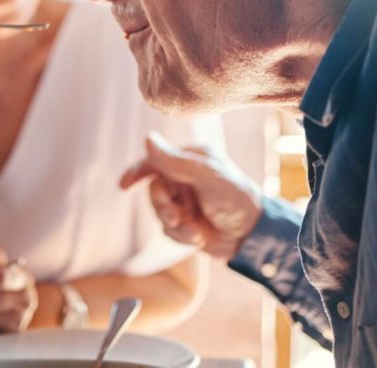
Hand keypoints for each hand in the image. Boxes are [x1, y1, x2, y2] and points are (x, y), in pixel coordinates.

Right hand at [121, 131, 263, 259]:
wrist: (253, 236)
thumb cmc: (236, 198)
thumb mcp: (207, 176)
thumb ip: (176, 161)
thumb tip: (148, 140)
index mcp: (191, 160)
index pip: (156, 161)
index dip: (137, 172)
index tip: (124, 185)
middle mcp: (185, 179)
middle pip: (154, 190)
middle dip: (162, 206)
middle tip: (175, 215)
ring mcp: (185, 202)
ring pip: (159, 213)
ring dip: (174, 224)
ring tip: (194, 231)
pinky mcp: (186, 223)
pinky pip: (167, 230)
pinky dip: (180, 236)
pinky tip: (198, 237)